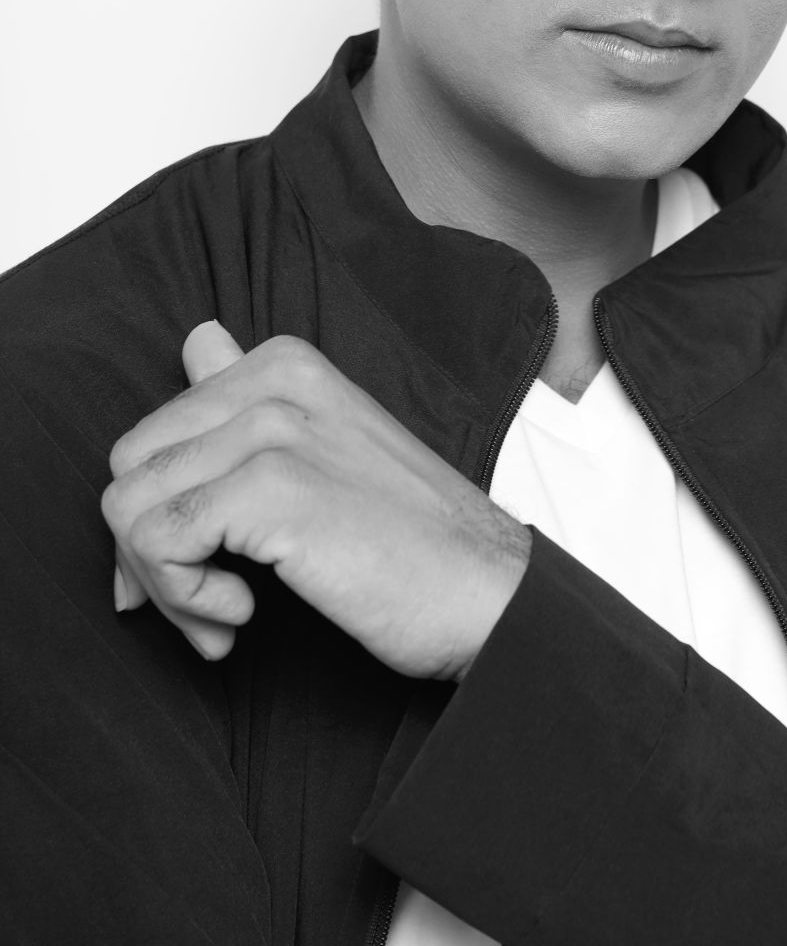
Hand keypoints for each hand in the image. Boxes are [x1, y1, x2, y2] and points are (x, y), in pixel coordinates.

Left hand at [101, 323, 530, 678]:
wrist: (487, 593)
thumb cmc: (411, 539)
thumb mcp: (328, 445)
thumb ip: (251, 394)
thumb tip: (197, 339)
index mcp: (284, 363)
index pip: (155, 434)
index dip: (164, 512)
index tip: (205, 564)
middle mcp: (275, 381)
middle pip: (131, 468)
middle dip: (150, 551)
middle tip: (209, 601)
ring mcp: (273, 429)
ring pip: (131, 507)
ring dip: (166, 585)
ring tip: (227, 616)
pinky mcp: (272, 488)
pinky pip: (157, 543)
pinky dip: (184, 598)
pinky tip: (242, 617)